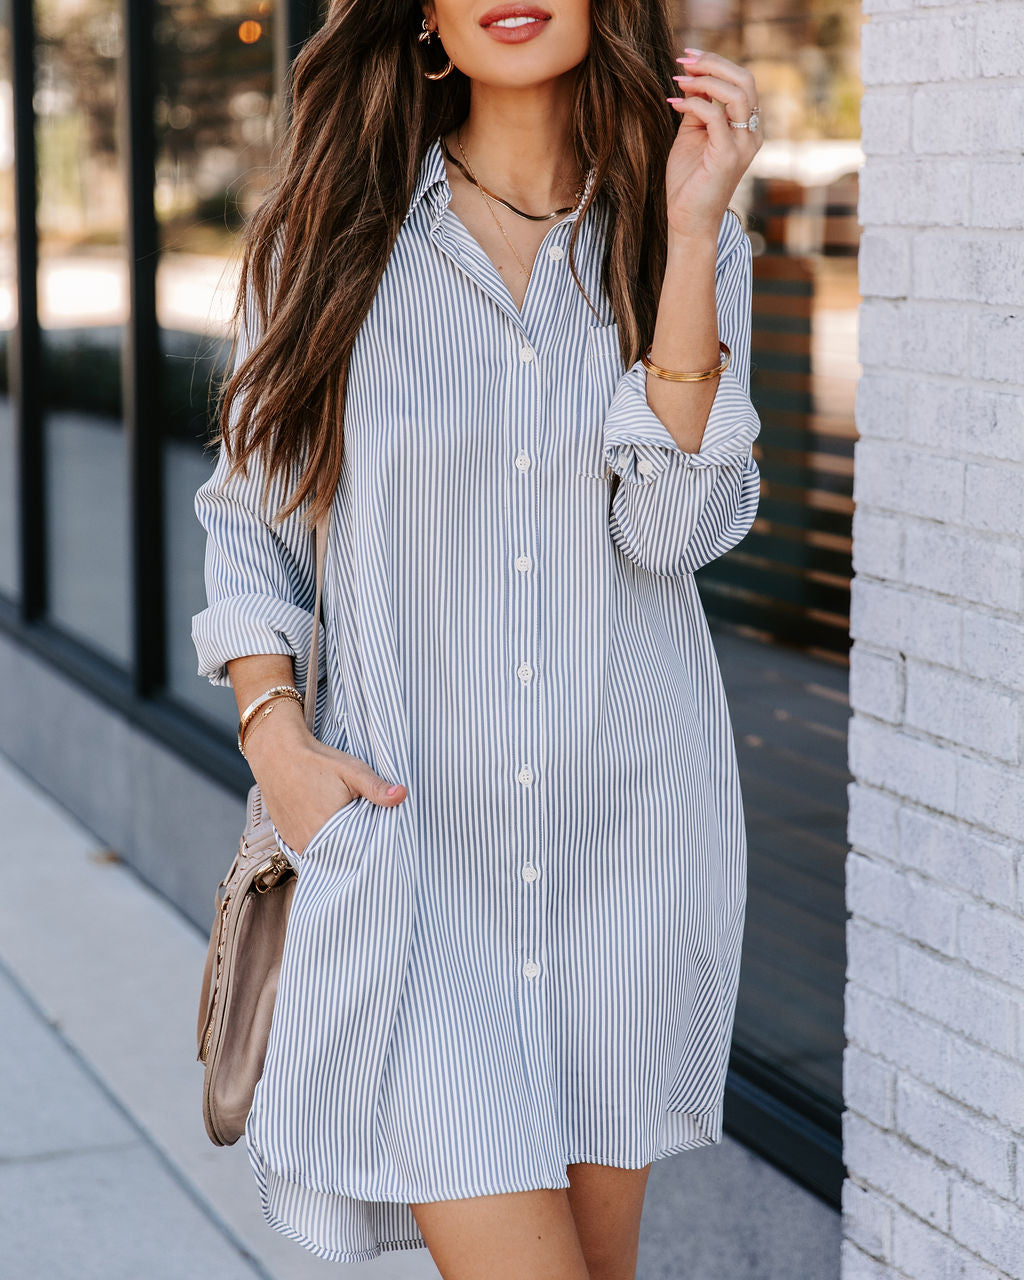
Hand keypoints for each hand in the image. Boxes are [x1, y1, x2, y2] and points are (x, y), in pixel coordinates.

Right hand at [246, 722, 406, 854]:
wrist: (277, 754)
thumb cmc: (317, 761)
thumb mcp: (352, 770)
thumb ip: (377, 787)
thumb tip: (402, 795)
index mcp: (329, 829)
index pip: (359, 852)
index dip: (370, 846)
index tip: (379, 838)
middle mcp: (310, 841)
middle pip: (342, 855)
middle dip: (355, 847)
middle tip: (364, 830)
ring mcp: (296, 842)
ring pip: (325, 853)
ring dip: (337, 846)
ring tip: (347, 829)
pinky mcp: (287, 839)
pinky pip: (311, 849)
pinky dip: (321, 843)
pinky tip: (328, 828)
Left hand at [664, 48, 762, 243]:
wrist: (688, 222)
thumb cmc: (688, 183)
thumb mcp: (692, 137)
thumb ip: (698, 110)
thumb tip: (692, 80)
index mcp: (746, 128)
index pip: (741, 82)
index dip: (716, 63)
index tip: (687, 58)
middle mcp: (751, 135)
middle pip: (744, 80)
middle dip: (713, 63)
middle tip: (684, 60)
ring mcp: (742, 146)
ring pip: (736, 93)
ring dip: (705, 79)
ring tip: (679, 79)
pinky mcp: (728, 157)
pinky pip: (715, 116)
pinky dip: (693, 103)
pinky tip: (674, 102)